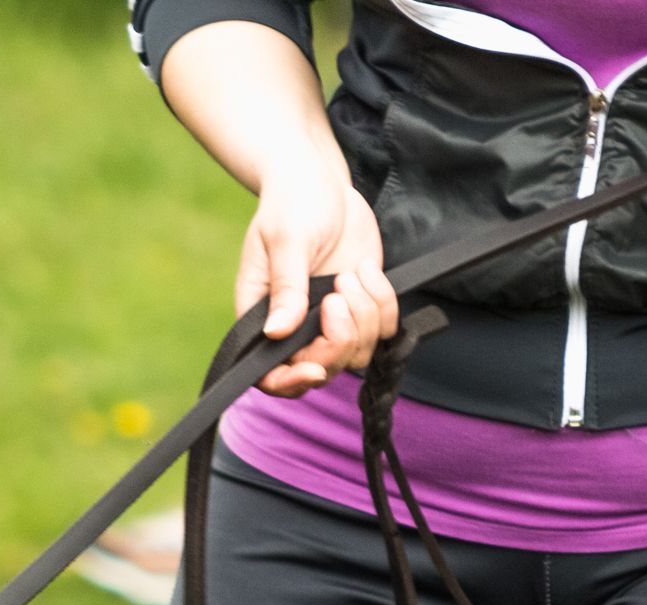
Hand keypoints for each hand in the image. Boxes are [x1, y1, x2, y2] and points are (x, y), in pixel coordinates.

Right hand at [237, 164, 399, 396]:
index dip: (292, 382)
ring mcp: (331, 320)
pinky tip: (366, 269)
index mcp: (263, 317)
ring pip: (358, 353)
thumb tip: (276, 332)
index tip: (315, 366)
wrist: (320, 181)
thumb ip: (286, 287)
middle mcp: (296, 327)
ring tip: (352, 274)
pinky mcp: (361, 306)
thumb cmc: (292, 204)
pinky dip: (383, 302)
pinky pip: (383, 328)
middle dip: (341, 338)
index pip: (270, 374)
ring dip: (365, 315)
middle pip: (323, 368)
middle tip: (340, 291)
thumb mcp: (286, 241)